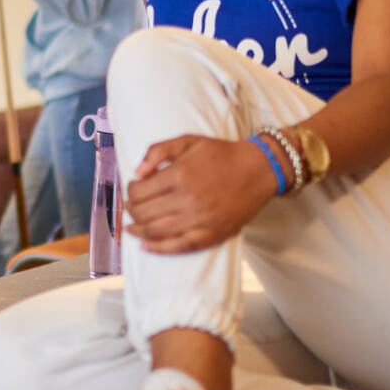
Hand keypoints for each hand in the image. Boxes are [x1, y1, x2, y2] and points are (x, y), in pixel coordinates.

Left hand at [123, 136, 277, 254]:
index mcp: (179, 175)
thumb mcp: (188, 140)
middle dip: (131, 210)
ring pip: (155, 232)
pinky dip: (157, 248)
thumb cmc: (221, 154)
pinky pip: (178, 247)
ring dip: (137, 230)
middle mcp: (188, 199)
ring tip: (131, 226)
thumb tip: (137, 172)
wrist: (259, 170)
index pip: (139, 191)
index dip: (130, 191)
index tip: (133, 188)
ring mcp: (200, 220)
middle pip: (143, 213)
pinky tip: (144, 246)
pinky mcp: (212, 235)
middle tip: (130, 206)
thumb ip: (158, 151)